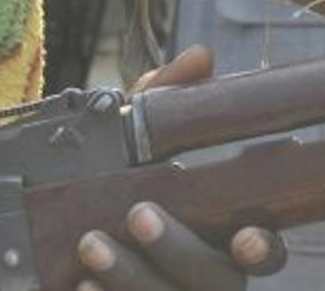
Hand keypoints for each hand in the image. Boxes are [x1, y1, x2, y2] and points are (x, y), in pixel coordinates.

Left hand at [74, 45, 287, 289]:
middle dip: (179, 249)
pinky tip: (83, 286)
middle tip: (139, 214)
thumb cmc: (121, 176)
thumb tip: (200, 57)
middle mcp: (210, 276)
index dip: (263, 249)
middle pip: (217, 280)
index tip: (245, 237)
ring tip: (92, 244)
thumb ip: (169, 97)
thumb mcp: (139, 133)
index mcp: (227, 231)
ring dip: (132, 276)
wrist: (57, 227)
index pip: (267, 251)